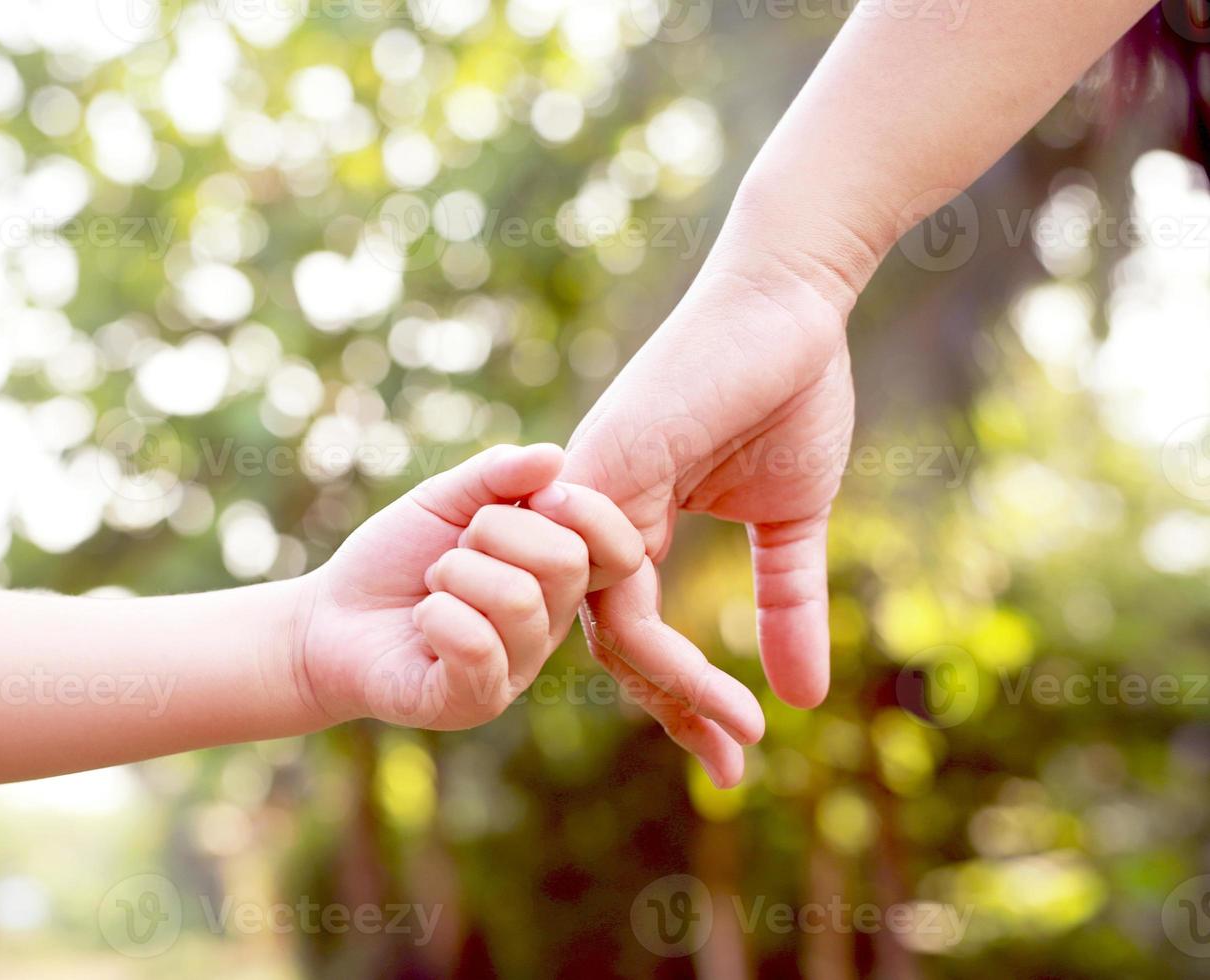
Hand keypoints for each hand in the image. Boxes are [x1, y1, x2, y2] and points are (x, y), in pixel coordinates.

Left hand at [295, 444, 764, 738]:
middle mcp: (552, 623)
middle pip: (564, 560)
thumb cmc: (395, 560)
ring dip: (454, 575)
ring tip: (433, 587)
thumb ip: (497, 474)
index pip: (617, 545)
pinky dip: (438, 616)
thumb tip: (554, 457)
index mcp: (560, 573)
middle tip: (456, 549)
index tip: (537, 495)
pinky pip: (478, 647)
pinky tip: (422, 623)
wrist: (328, 620)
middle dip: (493, 533)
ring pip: (516, 599)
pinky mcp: (475, 702)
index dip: (586, 509)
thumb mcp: (446, 500)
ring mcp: (517, 668)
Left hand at [562, 255, 855, 785]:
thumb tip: (805, 696)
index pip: (639, 633)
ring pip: (607, 625)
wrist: (791, 302)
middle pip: (614, 644)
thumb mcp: (790, 520)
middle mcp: (599, 519)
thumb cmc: (788, 390)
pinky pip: (609, 580)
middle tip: (727, 766)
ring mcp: (594, 497)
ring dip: (672, 690)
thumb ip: (785, 603)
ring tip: (733, 734)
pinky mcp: (605, 471)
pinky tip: (704, 680)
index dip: (683, 695)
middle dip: (674, 710)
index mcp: (632, 525)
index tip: (730, 751)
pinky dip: (653, 641)